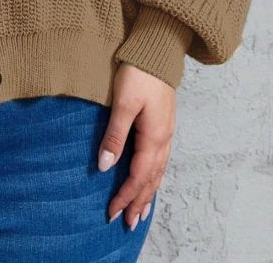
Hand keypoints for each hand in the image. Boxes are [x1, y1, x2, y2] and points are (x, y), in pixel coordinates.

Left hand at [98, 62, 175, 229]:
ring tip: (140, 211)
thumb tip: (106, 166)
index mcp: (154, 137)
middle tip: (128, 224)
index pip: (139, 176)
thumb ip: (115, 135)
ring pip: (159, 172)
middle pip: (152, 179)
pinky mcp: (164, 124)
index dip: (125, 196)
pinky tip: (150, 179)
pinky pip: (161, 160)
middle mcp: (164, 139)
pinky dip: (154, 177)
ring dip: (148, 193)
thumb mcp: (123, 103)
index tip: (112, 213)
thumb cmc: (139, 73)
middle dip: (139, 202)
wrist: (158, 49)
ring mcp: (166, 131)